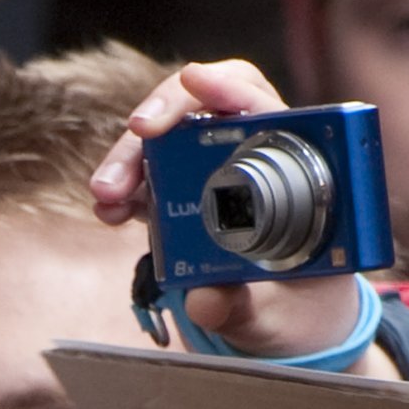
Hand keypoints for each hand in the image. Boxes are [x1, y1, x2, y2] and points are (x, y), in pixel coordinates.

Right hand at [89, 59, 391, 372]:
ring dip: (130, 158)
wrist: (294, 327)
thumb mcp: (278, 318)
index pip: (264, 105)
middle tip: (134, 141)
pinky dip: (124, 187)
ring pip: (168, 138)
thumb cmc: (303, 313)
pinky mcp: (185, 195)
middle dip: (163, 116)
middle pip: (206, 107)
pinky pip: (149, 174)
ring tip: (105, 199)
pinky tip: (109, 212)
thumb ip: (243, 309)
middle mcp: (255, 160)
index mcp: (299, 170)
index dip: (228, 86)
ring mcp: (215, 175)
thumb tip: (204, 301)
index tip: (195, 80)